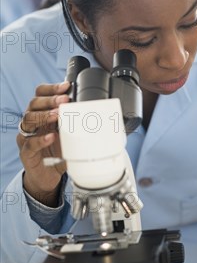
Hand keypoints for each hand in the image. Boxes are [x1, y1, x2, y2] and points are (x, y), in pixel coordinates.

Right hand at [17, 82, 69, 205]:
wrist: (49, 176)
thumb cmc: (59, 152)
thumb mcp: (71, 136)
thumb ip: (80, 125)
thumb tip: (103, 114)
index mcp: (42, 114)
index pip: (41, 94)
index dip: (52, 89)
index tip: (66, 86)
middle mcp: (32, 123)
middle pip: (34, 103)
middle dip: (50, 100)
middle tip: (65, 100)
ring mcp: (27, 137)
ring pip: (28, 119)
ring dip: (44, 115)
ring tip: (58, 115)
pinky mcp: (26, 153)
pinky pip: (30, 143)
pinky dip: (41, 139)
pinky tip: (51, 136)